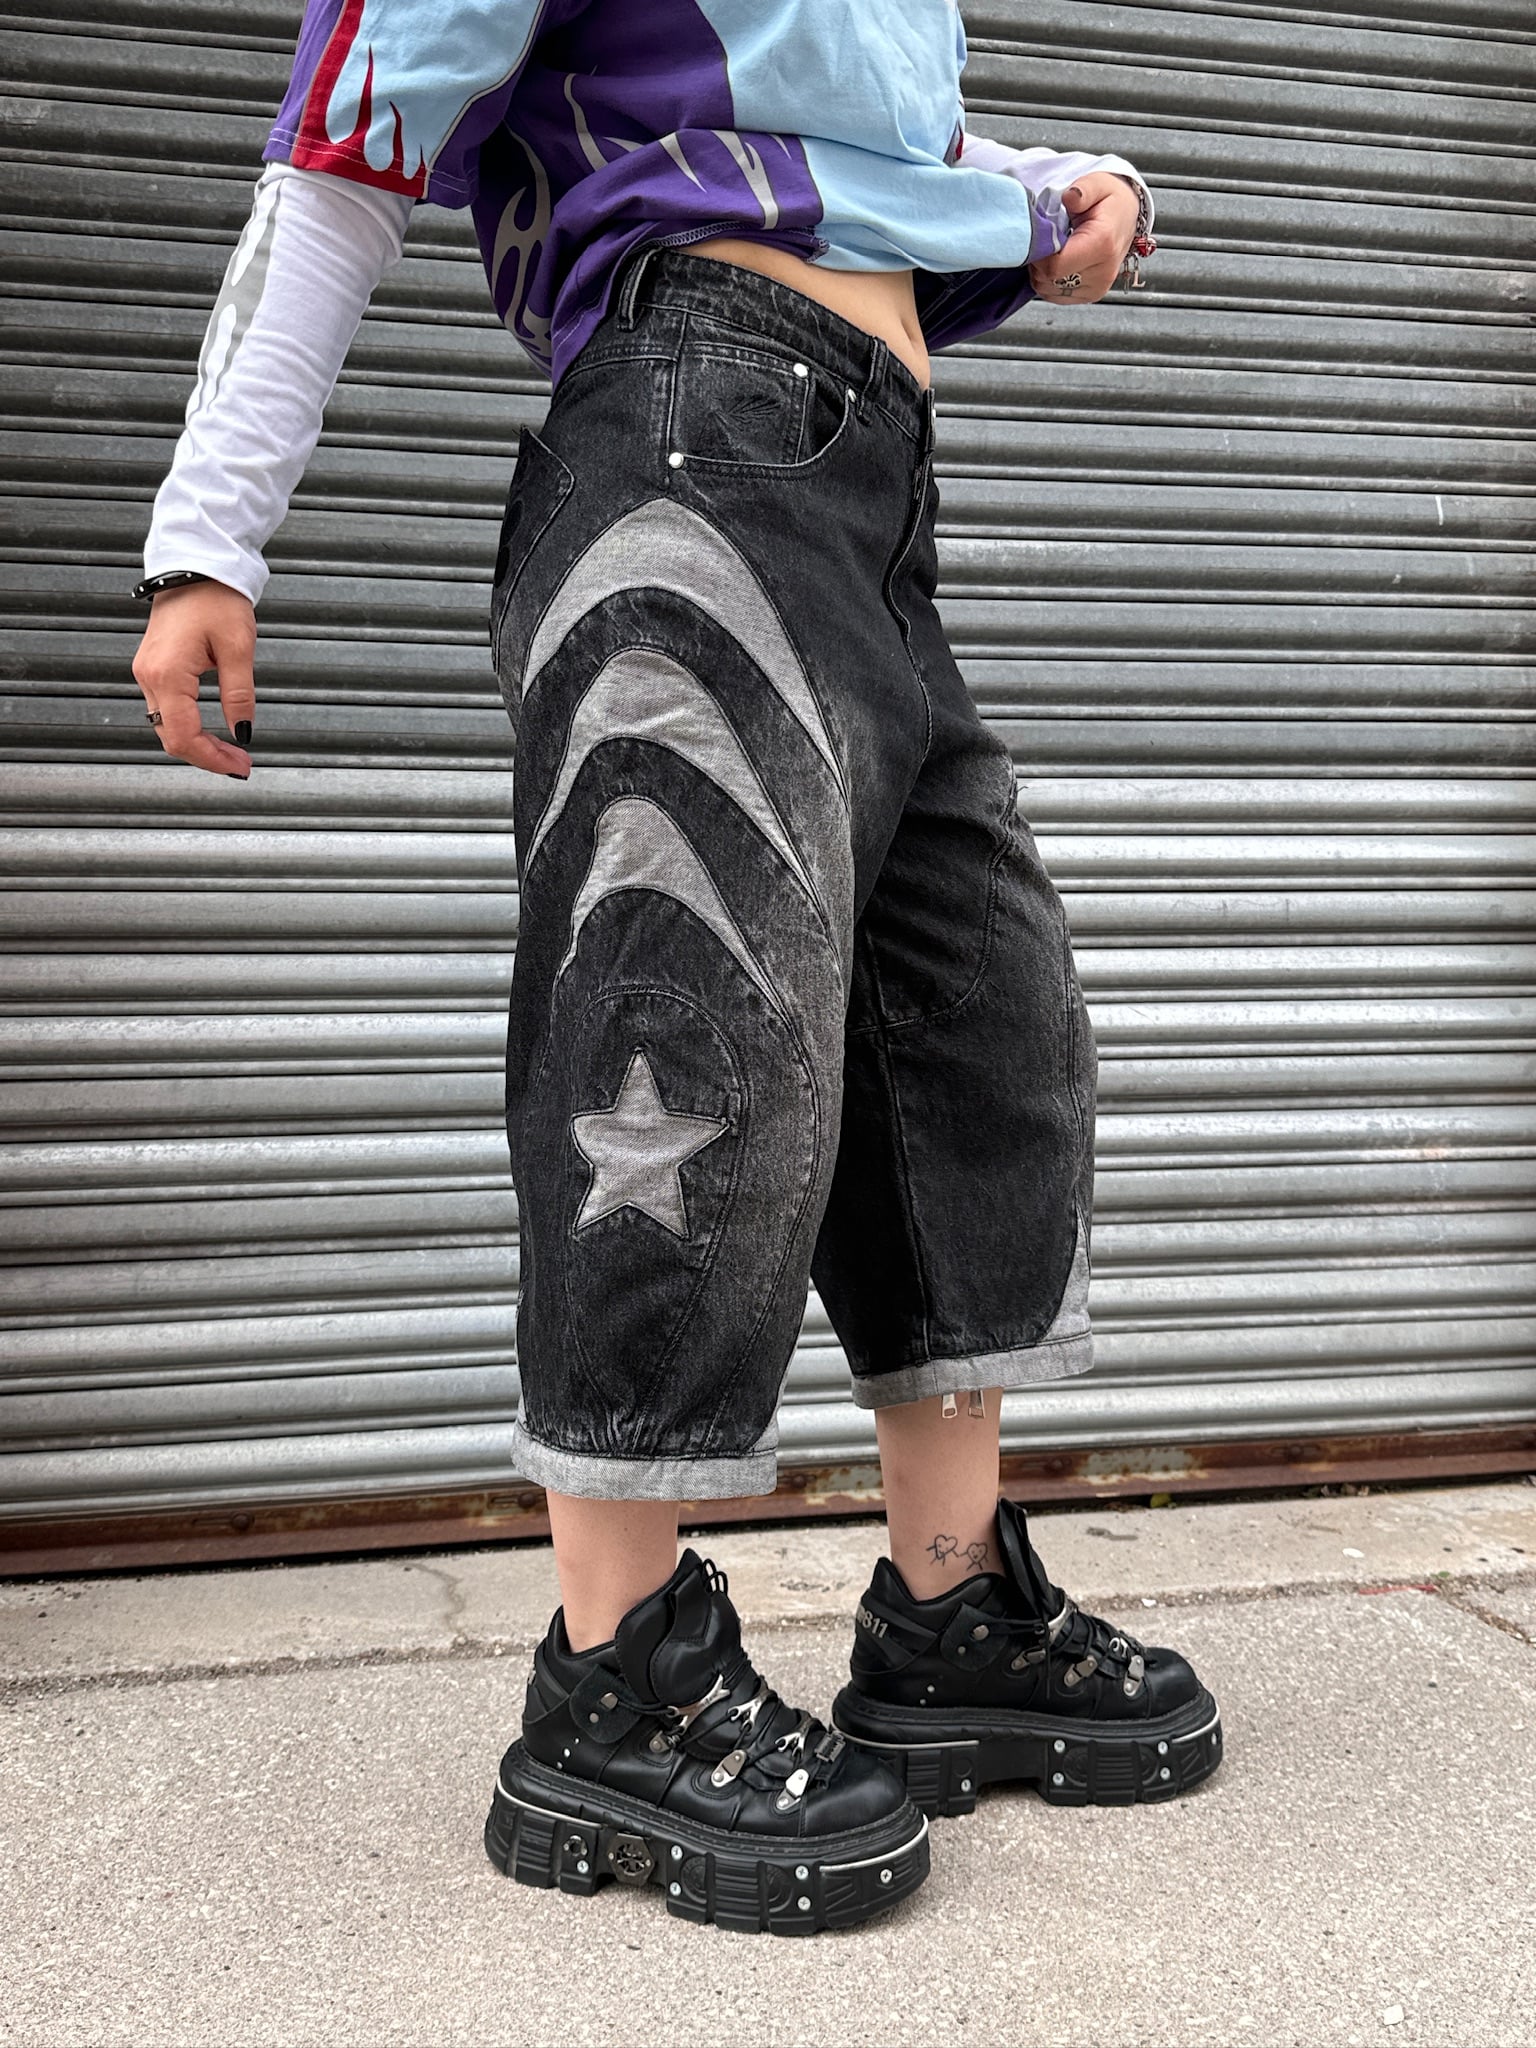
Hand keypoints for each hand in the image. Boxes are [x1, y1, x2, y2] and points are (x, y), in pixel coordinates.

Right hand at [132, 580, 256, 776]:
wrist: (195, 566)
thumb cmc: (215, 598)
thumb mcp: (238, 648)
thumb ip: (239, 695)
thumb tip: (242, 732)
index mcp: (167, 674)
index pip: (184, 736)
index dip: (213, 759)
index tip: (240, 767)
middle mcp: (149, 676)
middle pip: (171, 737)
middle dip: (206, 757)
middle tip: (240, 765)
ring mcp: (146, 672)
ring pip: (165, 726)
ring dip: (197, 744)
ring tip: (230, 753)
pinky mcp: (152, 667)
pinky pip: (165, 710)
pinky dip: (187, 727)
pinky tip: (210, 732)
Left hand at [1027, 172, 1139, 305]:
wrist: (1126, 217)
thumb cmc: (1110, 200)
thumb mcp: (1098, 183)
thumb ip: (1083, 189)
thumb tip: (1070, 197)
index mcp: (1102, 245)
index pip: (1054, 266)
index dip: (1038, 252)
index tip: (1041, 235)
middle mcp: (1102, 272)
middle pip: (1048, 279)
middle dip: (1038, 260)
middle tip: (1047, 239)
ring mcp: (1097, 287)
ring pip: (1048, 290)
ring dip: (1042, 271)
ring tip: (1055, 248)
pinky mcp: (1091, 295)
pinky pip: (1055, 295)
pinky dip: (1049, 280)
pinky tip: (1059, 261)